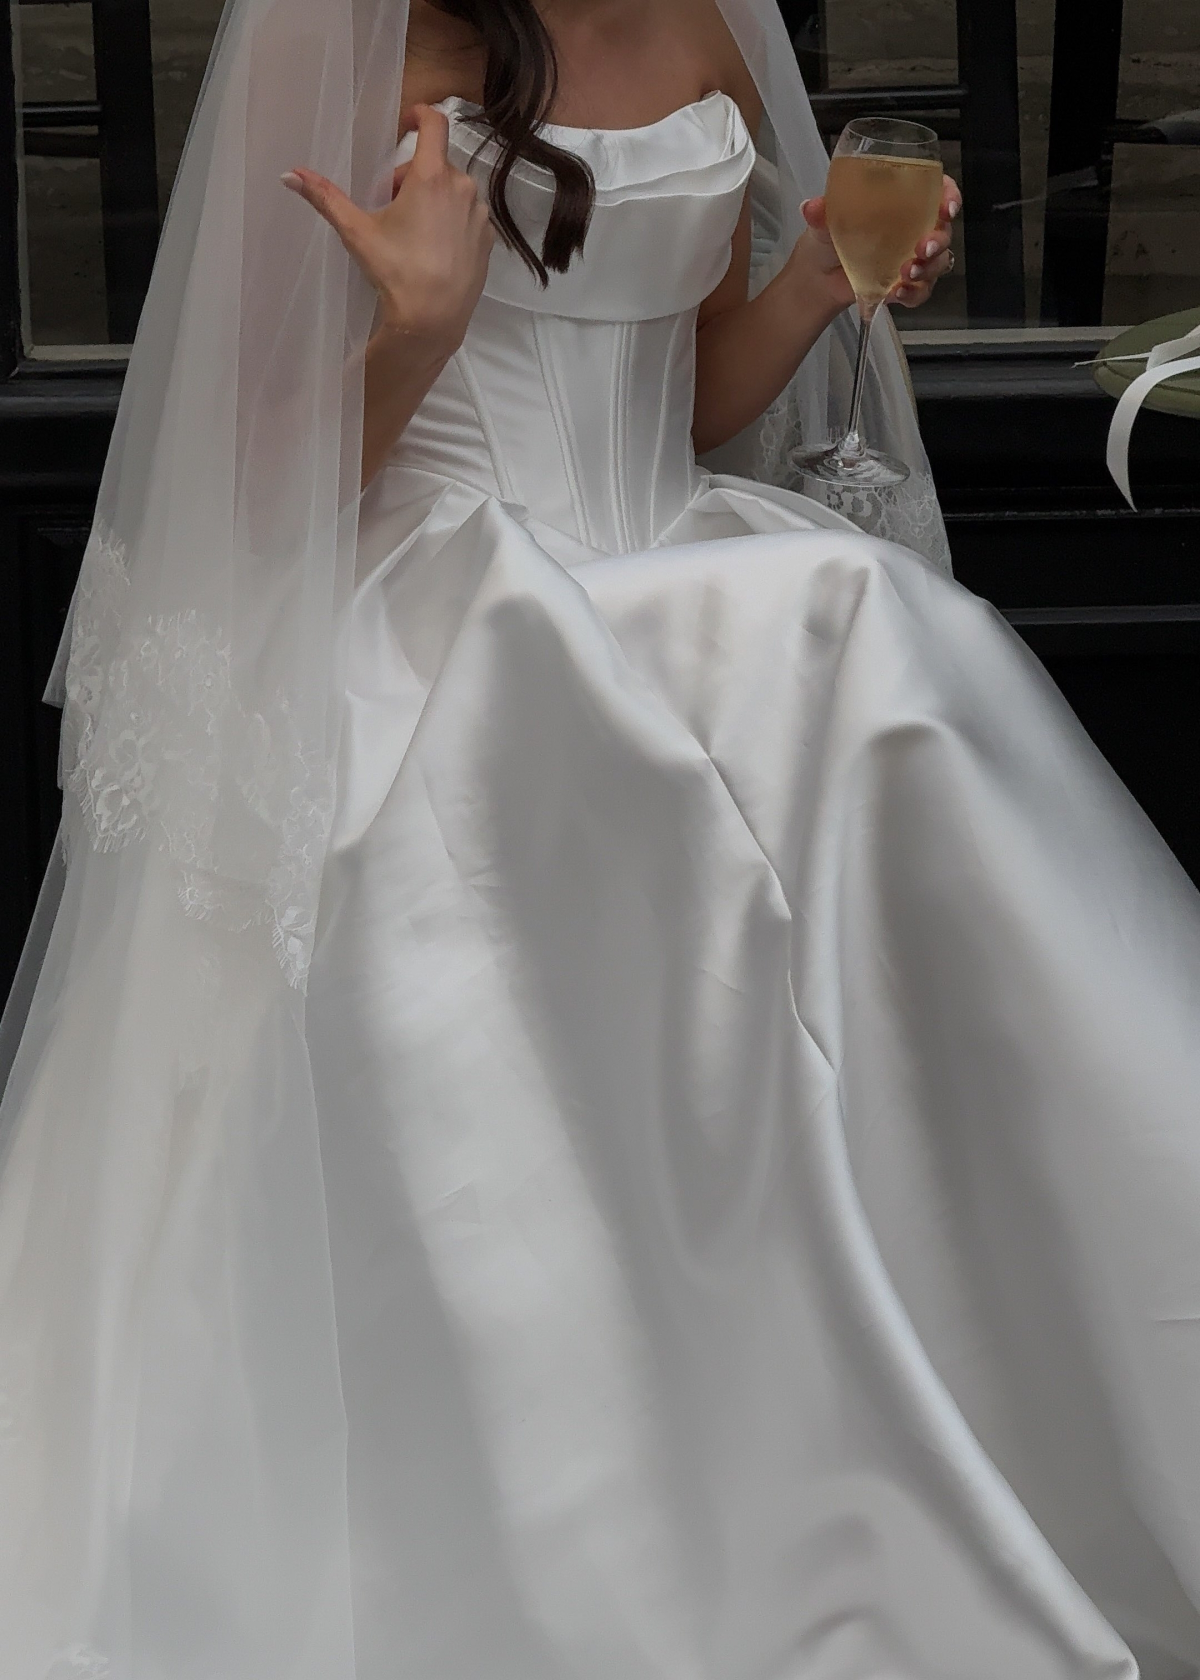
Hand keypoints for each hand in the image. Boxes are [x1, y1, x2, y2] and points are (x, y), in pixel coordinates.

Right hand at [283, 103, 494, 359]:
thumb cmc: (396, 271)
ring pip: (453, 191)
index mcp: (432, 176)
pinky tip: (434, 251)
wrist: (433, 320)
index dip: (420, 114)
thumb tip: (289, 174)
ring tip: (413, 234)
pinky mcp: (488, 239)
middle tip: (392, 207)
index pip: (435, 123)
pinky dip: (451, 222)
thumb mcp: (357, 231)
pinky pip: (467, 216)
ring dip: (433, 199)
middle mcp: (463, 187)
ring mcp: (479, 214)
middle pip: (435, 164)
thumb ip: (325, 197)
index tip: (407, 121)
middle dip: (412, 177)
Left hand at [789, 174, 961, 311]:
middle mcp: (913, 228)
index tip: (947, 206)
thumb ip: (821, 213)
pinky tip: (896, 293)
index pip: (937, 191)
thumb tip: (811, 207)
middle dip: (939, 240)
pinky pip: (921, 290)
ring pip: (938, 262)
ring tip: (905, 275)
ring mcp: (912, 257)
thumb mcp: (824, 221)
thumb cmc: (827, 238)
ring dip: (928, 269)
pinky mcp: (905, 283)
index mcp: (902, 202)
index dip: (949, 196)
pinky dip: (913, 294)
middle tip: (922, 249)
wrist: (817, 278)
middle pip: (943, 230)